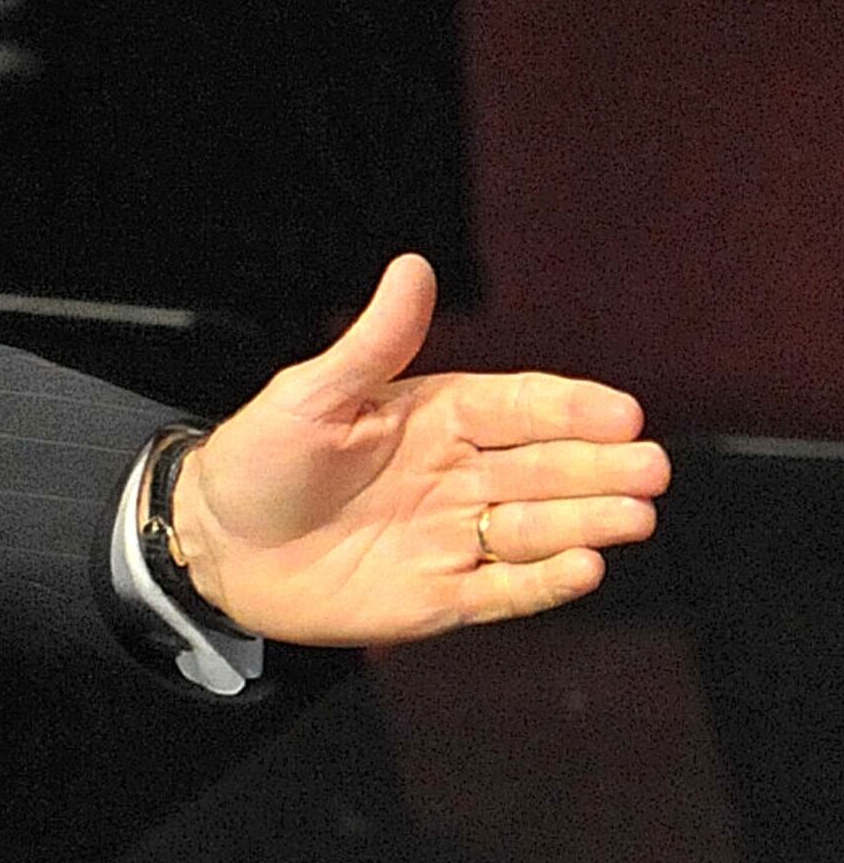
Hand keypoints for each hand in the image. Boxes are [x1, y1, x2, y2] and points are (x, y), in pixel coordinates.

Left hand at [172, 253, 666, 643]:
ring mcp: (453, 536)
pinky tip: (585, 567)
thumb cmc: (258, 458)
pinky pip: (504, 591)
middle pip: (544, 469)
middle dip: (600, 468)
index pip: (519, 408)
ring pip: (537, 528)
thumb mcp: (309, 395)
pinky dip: (545, 582)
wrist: (212, 543)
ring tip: (636, 515)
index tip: (622, 412)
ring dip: (588, 521)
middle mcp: (458, 475)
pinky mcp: (439, 595)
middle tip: (651, 469)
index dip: (571, 410)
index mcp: (436, 417)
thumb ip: (372, 343)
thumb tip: (413, 267)